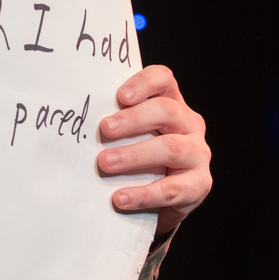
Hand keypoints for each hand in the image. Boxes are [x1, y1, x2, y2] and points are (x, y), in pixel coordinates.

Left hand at [97, 65, 211, 234]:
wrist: (164, 199)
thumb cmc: (140, 157)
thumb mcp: (131, 135)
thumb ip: (116, 122)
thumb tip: (79, 121)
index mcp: (172, 103)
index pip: (163, 80)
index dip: (144, 83)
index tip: (120, 95)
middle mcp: (190, 124)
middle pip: (167, 111)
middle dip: (133, 119)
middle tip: (105, 129)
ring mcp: (198, 153)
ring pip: (171, 148)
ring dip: (135, 155)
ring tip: (105, 163)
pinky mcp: (199, 184)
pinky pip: (172, 189)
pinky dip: (143, 194)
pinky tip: (120, 198)